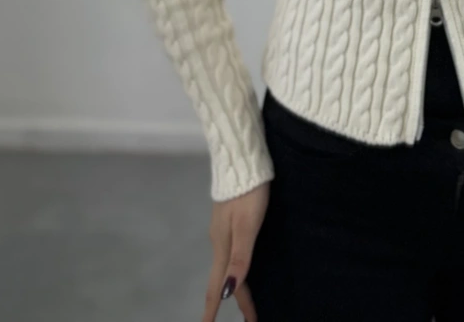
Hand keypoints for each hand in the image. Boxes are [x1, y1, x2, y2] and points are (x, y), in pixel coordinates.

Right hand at [202, 182, 268, 321]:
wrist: (242, 158)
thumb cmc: (249, 191)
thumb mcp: (248, 225)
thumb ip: (240, 257)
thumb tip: (226, 292)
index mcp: (223, 246)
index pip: (217, 286)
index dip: (214, 311)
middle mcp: (220, 241)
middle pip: (223, 279)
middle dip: (231, 302)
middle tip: (248, 319)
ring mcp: (223, 230)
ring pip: (227, 266)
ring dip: (236, 287)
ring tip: (245, 301)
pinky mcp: (230, 220)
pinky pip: (232, 253)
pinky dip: (237, 268)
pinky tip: (243, 266)